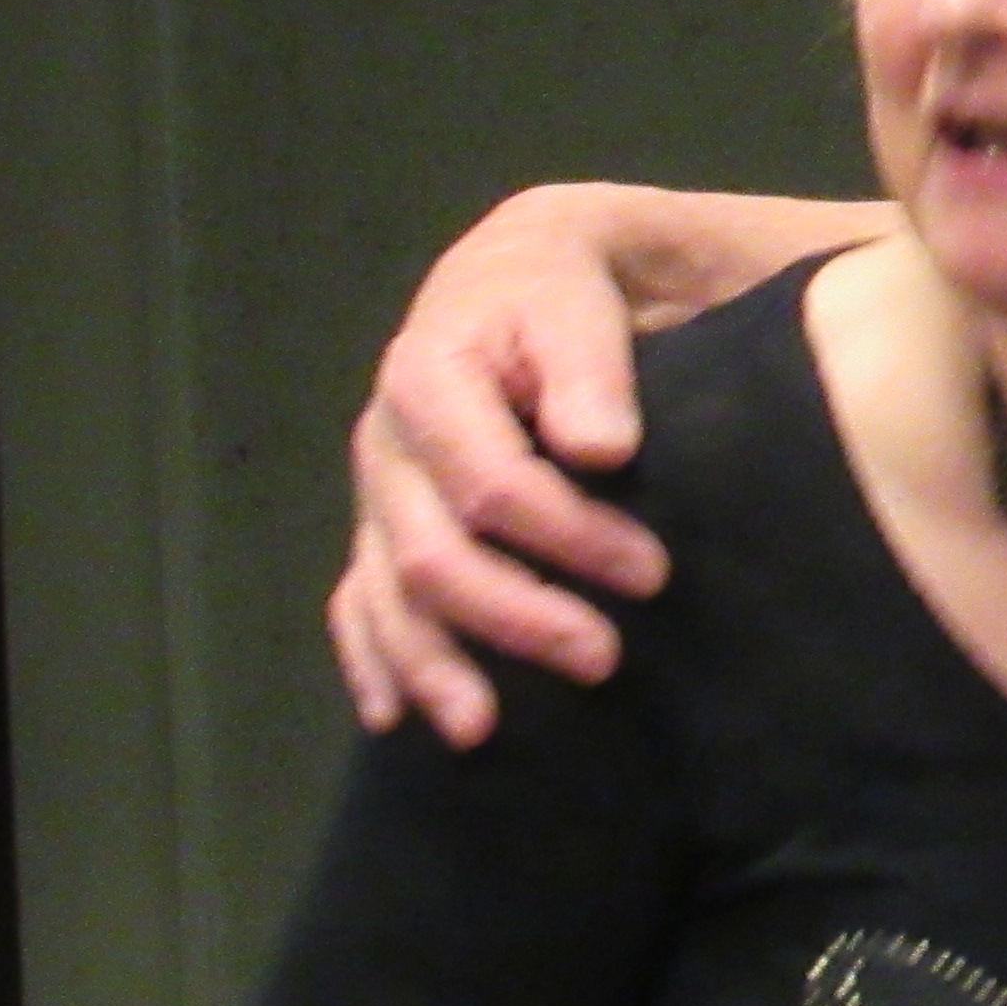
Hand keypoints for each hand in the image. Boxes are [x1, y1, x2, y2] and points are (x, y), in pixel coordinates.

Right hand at [330, 186, 679, 741]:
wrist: (516, 276)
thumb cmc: (560, 292)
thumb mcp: (579, 299)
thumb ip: (590, 366)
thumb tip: (602, 448)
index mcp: (429, 380)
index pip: (491, 484)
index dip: (569, 536)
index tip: (652, 574)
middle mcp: (386, 444)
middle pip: (432, 555)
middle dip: (514, 616)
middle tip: (602, 659)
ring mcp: (376, 492)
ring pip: (385, 594)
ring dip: (432, 665)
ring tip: (483, 730)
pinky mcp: (379, 523)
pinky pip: (354, 601)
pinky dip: (372, 660)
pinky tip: (393, 715)